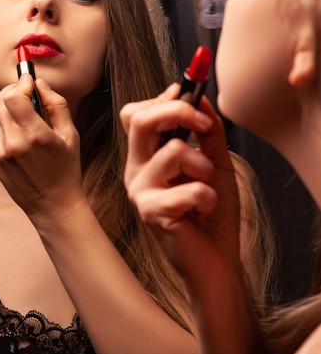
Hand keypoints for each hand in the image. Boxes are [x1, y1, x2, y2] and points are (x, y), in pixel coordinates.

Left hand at [0, 73, 84, 220]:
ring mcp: (1, 154)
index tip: (29, 81)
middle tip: (27, 95)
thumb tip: (40, 84)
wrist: (53, 206)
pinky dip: (11, 134)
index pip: (14, 96)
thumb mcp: (70, 134)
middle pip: (0, 101)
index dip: (21, 84)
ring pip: (1, 118)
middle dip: (13, 92)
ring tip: (32, 131)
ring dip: (14, 115)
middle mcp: (14, 143)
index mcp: (35, 135)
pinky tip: (26, 150)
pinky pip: (0, 137)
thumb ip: (55, 104)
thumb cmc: (66, 169)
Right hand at [120, 85, 241, 293]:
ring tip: (207, 188)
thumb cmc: (211, 213)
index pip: (136, 114)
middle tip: (204, 125)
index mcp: (146, 156)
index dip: (162, 98)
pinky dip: (208, 198)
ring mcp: (140, 191)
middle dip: (177, 111)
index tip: (190, 92)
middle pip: (138, 120)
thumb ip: (208, 131)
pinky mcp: (151, 213)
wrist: (216, 261)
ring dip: (203, 167)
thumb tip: (200, 96)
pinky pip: (188, 188)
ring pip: (172, 151)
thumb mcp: (215, 162)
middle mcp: (136, 169)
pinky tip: (202, 213)